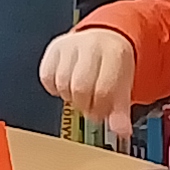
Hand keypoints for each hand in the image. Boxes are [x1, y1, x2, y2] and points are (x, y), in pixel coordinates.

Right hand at [37, 27, 138, 145]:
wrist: (103, 37)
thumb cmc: (114, 65)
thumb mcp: (123, 86)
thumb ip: (120, 112)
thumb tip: (122, 132)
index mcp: (114, 53)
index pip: (103, 90)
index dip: (100, 109)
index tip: (101, 113)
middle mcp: (91, 45)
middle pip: (80, 88)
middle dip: (84, 104)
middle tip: (89, 105)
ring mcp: (70, 45)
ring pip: (61, 83)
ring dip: (69, 97)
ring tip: (79, 94)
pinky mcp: (53, 48)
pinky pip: (46, 76)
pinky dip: (54, 87)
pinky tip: (66, 85)